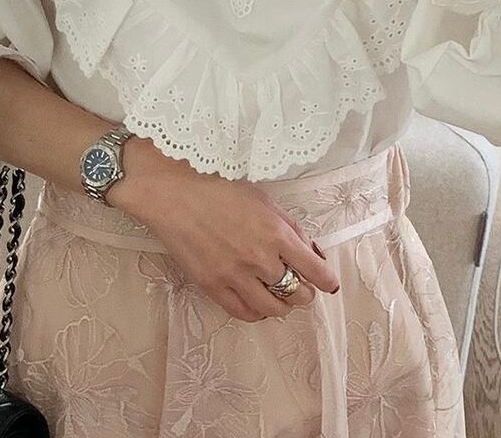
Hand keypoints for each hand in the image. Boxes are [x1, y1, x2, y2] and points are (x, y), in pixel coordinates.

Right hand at [109, 136, 340, 322]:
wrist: (172, 193)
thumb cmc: (218, 187)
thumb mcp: (262, 199)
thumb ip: (289, 226)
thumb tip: (310, 251)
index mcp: (276, 233)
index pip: (315, 270)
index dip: (327, 281)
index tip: (328, 283)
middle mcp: (259, 258)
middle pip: (298, 293)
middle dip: (305, 292)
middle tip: (301, 286)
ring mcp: (234, 275)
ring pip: (273, 309)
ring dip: (283, 305)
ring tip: (280, 296)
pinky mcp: (212, 286)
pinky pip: (244, 313)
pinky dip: (257, 313)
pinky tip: (257, 304)